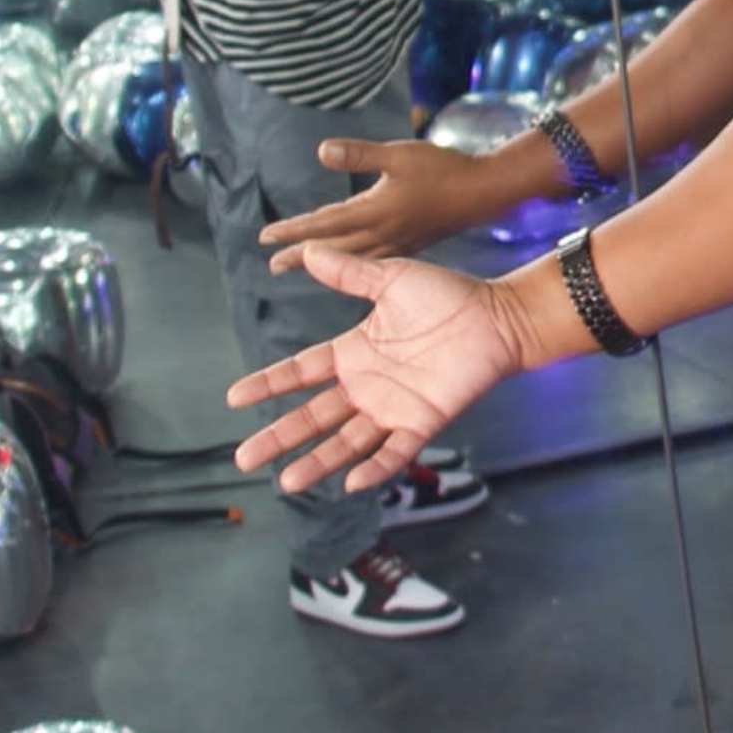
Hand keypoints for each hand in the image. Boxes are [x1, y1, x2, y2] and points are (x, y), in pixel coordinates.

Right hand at [230, 256, 536, 487]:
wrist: (497, 316)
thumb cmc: (447, 295)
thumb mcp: (390, 279)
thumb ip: (348, 273)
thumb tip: (306, 250)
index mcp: (354, 352)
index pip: (301, 372)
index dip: (269, 384)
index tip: (234, 398)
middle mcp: (367, 385)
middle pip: (313, 416)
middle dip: (280, 436)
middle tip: (244, 458)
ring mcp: (393, 407)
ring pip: (346, 441)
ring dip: (318, 461)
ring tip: (286, 481)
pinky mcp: (423, 422)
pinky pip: (395, 451)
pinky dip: (374, 467)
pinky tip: (349, 482)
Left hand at [258, 134, 516, 273]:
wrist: (484, 192)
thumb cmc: (442, 169)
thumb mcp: (398, 154)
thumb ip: (359, 155)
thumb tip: (320, 152)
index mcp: (374, 212)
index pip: (324, 223)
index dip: (293, 230)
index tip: (266, 238)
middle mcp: (382, 233)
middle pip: (332, 248)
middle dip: (300, 256)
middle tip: (272, 265)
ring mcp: (397, 242)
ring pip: (350, 257)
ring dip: (323, 262)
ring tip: (301, 267)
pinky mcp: (410, 243)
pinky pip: (370, 260)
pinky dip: (351, 264)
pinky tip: (349, 262)